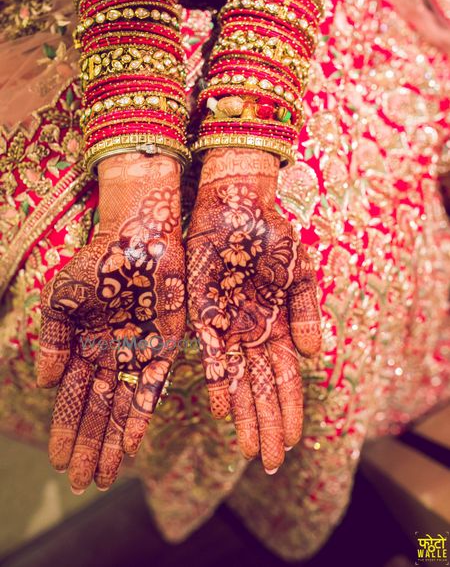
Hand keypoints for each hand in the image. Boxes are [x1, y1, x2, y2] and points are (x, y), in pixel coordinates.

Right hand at [37, 153, 184, 491]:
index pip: (72, 398)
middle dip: (89, 447)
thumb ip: (53, 337)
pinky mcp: (163, 345)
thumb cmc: (97, 262)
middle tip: (83, 484)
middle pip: (96, 411)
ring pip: (122, 407)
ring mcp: (136, 353)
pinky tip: (132, 442)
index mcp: (82, 345)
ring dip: (113, 441)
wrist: (139, 237)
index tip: (60, 463)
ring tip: (106, 475)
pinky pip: (151, 386)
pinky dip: (141, 414)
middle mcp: (109, 355)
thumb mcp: (63, 297)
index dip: (67, 430)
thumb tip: (45, 381)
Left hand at [187, 149, 321, 472]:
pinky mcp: (201, 313)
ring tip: (246, 448)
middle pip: (261, 387)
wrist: (234, 205)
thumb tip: (316, 354)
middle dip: (266, 424)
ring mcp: (226, 325)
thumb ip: (305, 311)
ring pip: (237, 380)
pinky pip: (210, 354)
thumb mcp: (298, 270)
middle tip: (267, 463)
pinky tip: (221, 408)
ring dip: (243, 413)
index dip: (290, 408)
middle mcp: (251, 332)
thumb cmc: (270, 235)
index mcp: (277, 324)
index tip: (292, 441)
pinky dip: (217, 381)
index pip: (286, 376)